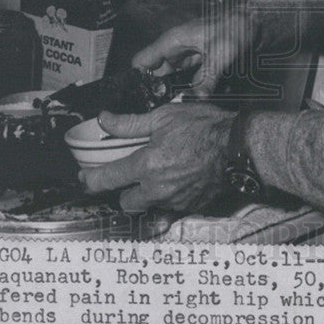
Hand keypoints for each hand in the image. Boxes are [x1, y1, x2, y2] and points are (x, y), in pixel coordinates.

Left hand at [79, 103, 234, 212]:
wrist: (238, 146)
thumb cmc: (205, 127)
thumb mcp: (164, 117)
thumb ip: (130, 123)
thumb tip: (105, 120)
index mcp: (147, 166)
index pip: (108, 179)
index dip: (91, 180)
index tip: (85, 178)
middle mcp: (157, 188)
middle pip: (126, 202)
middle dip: (124, 191)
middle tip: (131, 175)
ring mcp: (175, 201)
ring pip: (149, 204)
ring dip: (148, 193)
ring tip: (160, 174)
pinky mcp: (191, 206)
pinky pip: (171, 206)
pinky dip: (170, 195)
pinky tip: (179, 178)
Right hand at [132, 9, 254, 98]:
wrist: (252, 19)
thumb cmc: (234, 27)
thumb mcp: (221, 53)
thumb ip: (208, 77)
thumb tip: (197, 99)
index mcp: (172, 41)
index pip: (142, 61)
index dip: (137, 80)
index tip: (141, 99)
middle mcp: (176, 48)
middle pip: (156, 74)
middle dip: (158, 91)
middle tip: (162, 111)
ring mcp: (188, 54)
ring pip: (172, 77)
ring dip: (173, 91)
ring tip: (174, 108)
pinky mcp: (199, 60)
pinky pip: (188, 76)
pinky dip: (188, 87)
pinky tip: (192, 99)